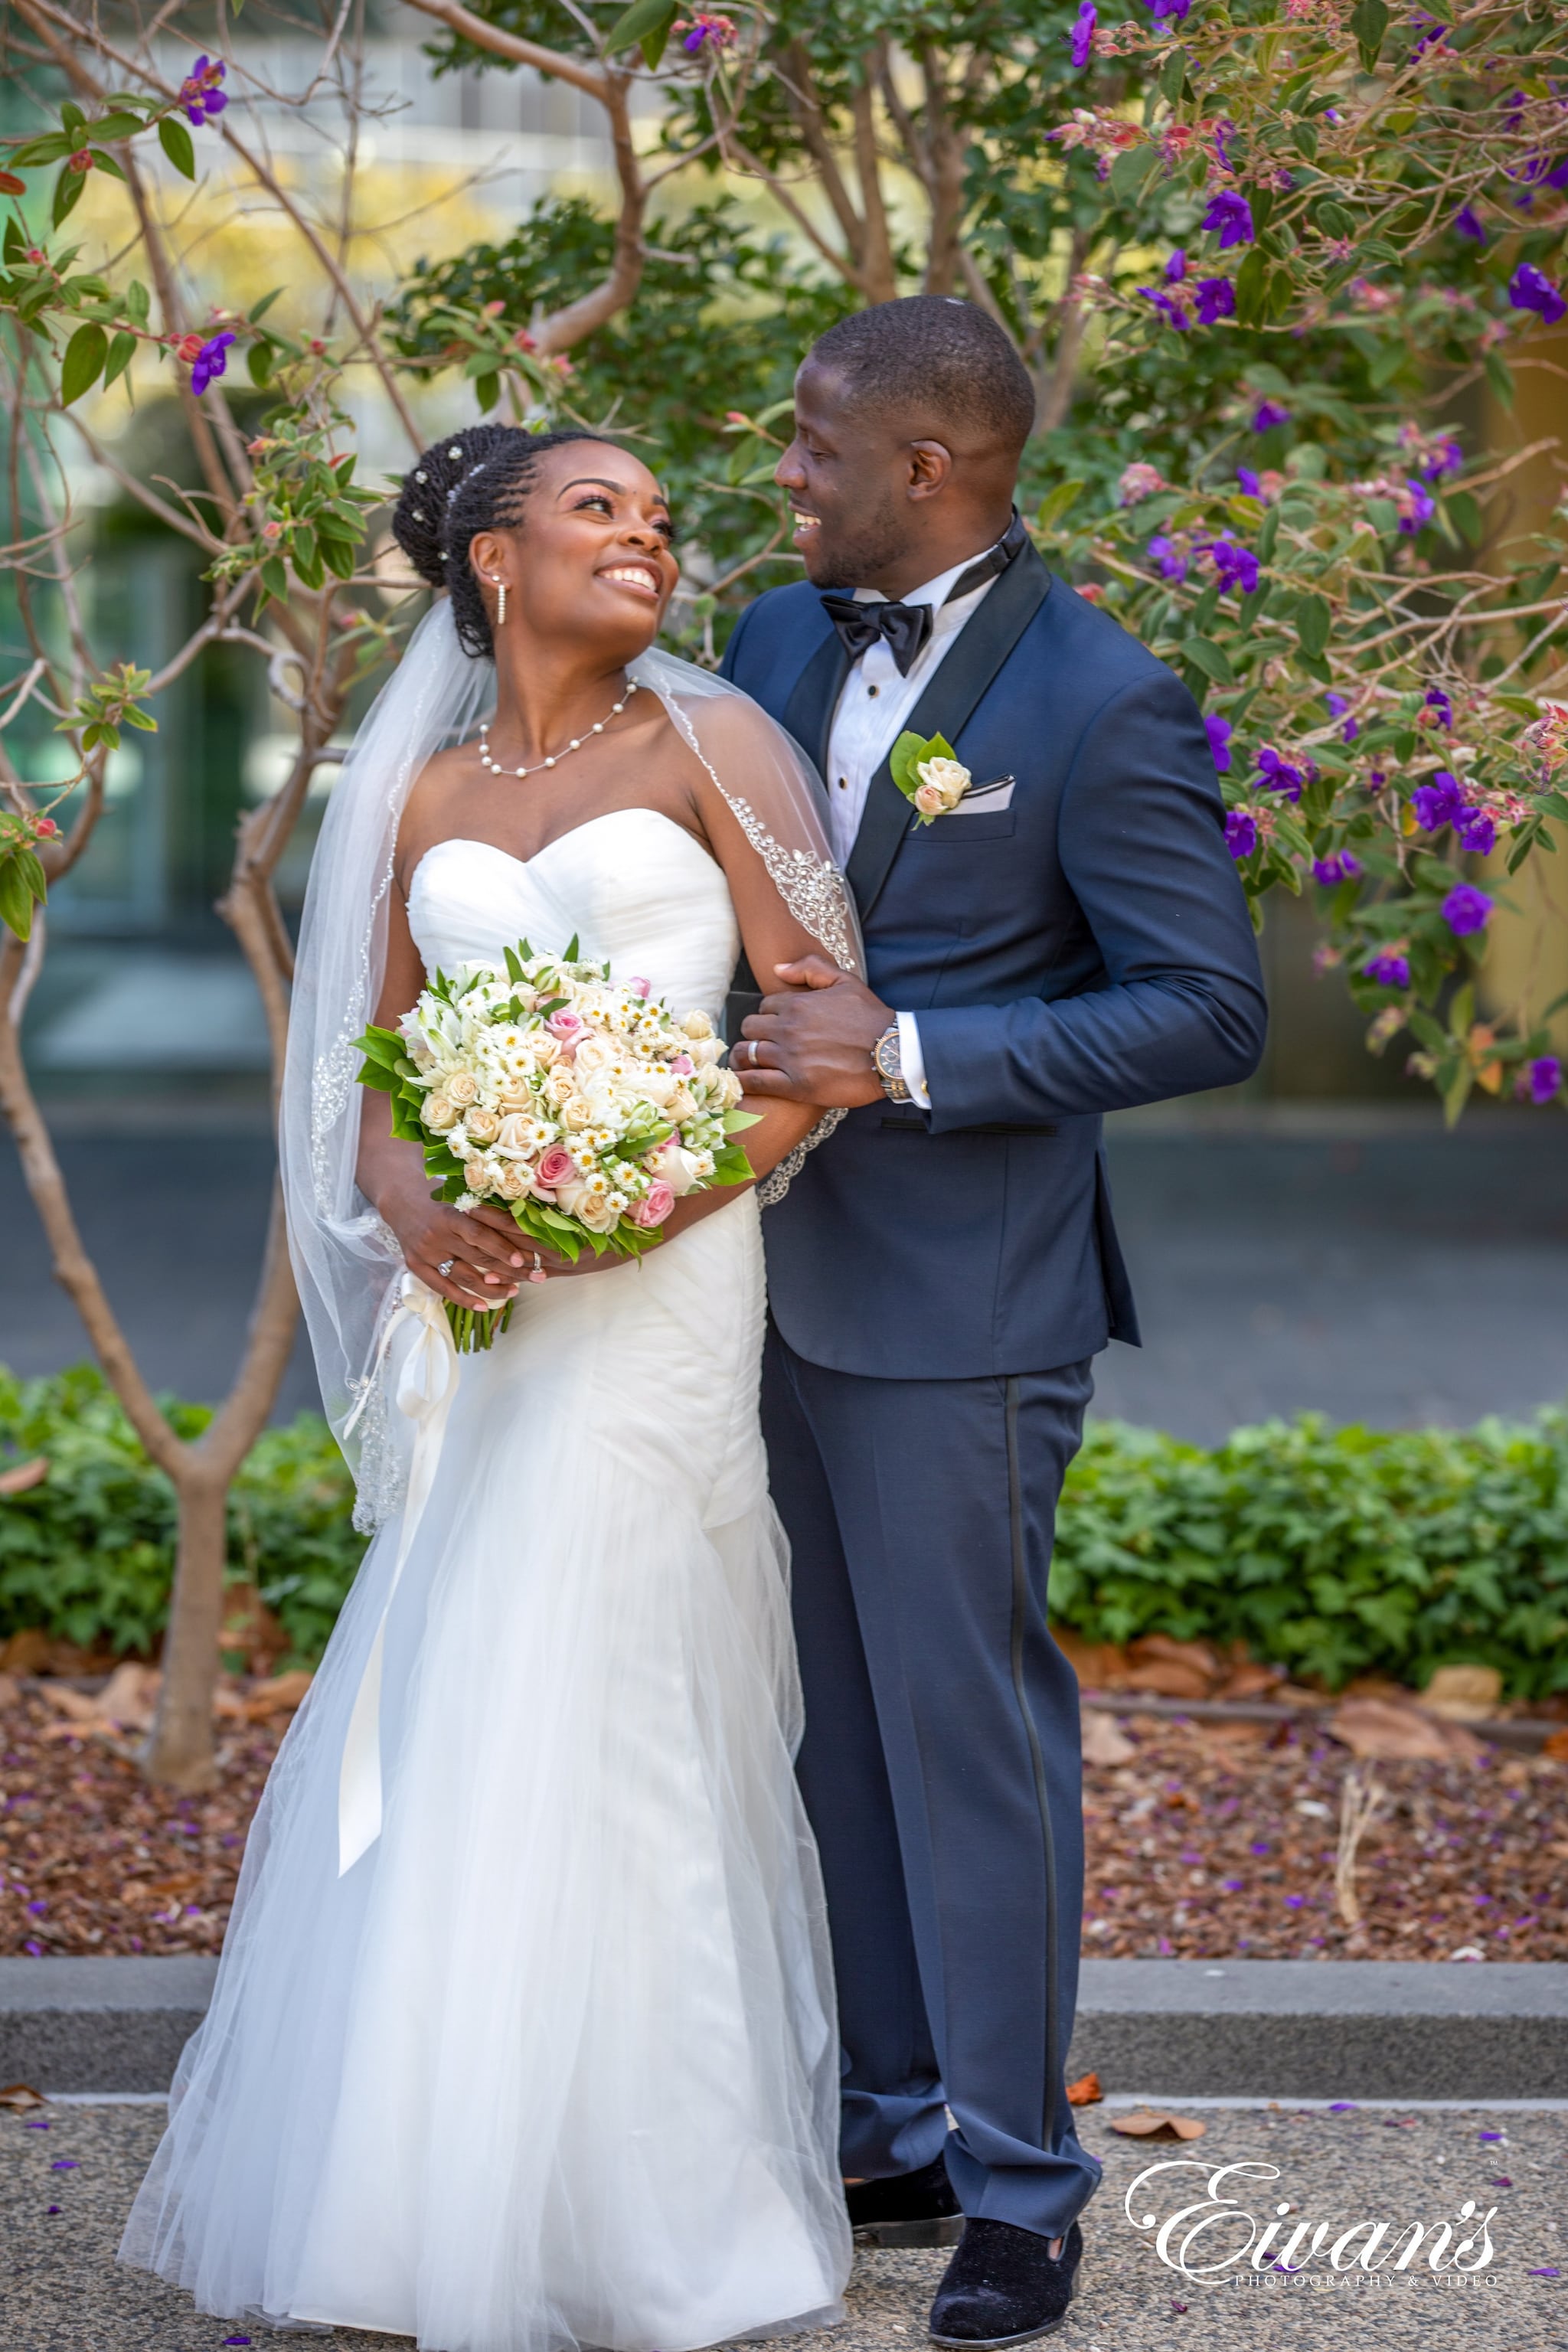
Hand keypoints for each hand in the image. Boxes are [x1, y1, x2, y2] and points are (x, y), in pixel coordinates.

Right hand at [378, 1180, 527, 1309]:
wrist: (401, 1199)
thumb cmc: (440, 1196)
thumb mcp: (461, 1196)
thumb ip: (486, 1211)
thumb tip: (525, 1225)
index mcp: (449, 1213)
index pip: (479, 1233)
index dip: (501, 1247)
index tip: (522, 1259)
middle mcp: (436, 1234)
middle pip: (477, 1257)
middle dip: (510, 1269)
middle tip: (536, 1276)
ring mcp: (425, 1252)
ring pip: (464, 1277)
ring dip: (492, 1288)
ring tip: (515, 1291)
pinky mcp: (416, 1266)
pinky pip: (443, 1288)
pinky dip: (464, 1299)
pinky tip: (483, 1306)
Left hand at [737, 955, 890, 1107]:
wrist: (892, 1054)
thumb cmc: (872, 1018)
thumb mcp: (846, 981)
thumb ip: (811, 968)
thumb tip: (777, 968)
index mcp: (797, 1004)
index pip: (764, 1007)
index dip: (769, 1015)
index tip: (776, 1025)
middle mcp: (788, 1029)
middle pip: (750, 1028)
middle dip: (754, 1034)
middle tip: (763, 1043)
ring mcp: (789, 1058)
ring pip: (746, 1053)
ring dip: (744, 1057)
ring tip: (748, 1063)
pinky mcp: (795, 1086)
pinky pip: (755, 1082)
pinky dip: (743, 1082)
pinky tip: (740, 1083)